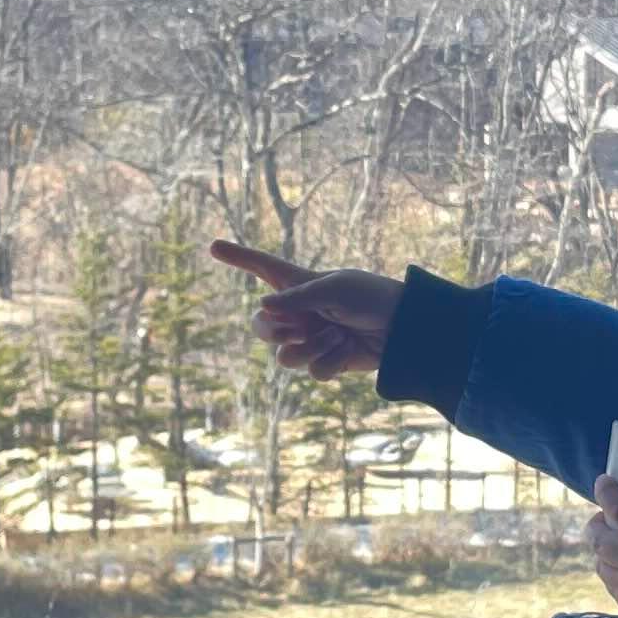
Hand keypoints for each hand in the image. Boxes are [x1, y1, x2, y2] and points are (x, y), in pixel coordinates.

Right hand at [213, 242, 403, 380]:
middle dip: (274, 331)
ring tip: (337, 336)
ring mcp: (311, 339)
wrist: (404, 329)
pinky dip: (330, 362)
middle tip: (299, 327)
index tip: (213, 245)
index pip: (262, 267)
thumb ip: (298, 298)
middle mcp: (300, 312)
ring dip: (311, 349)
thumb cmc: (372, 298)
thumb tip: (262, 307)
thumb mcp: (335, 290)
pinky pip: (311, 372)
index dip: (238, 256)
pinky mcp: (326, 361)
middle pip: (261, 326)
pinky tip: (348, 351)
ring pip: (285, 357)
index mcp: (300, 285)